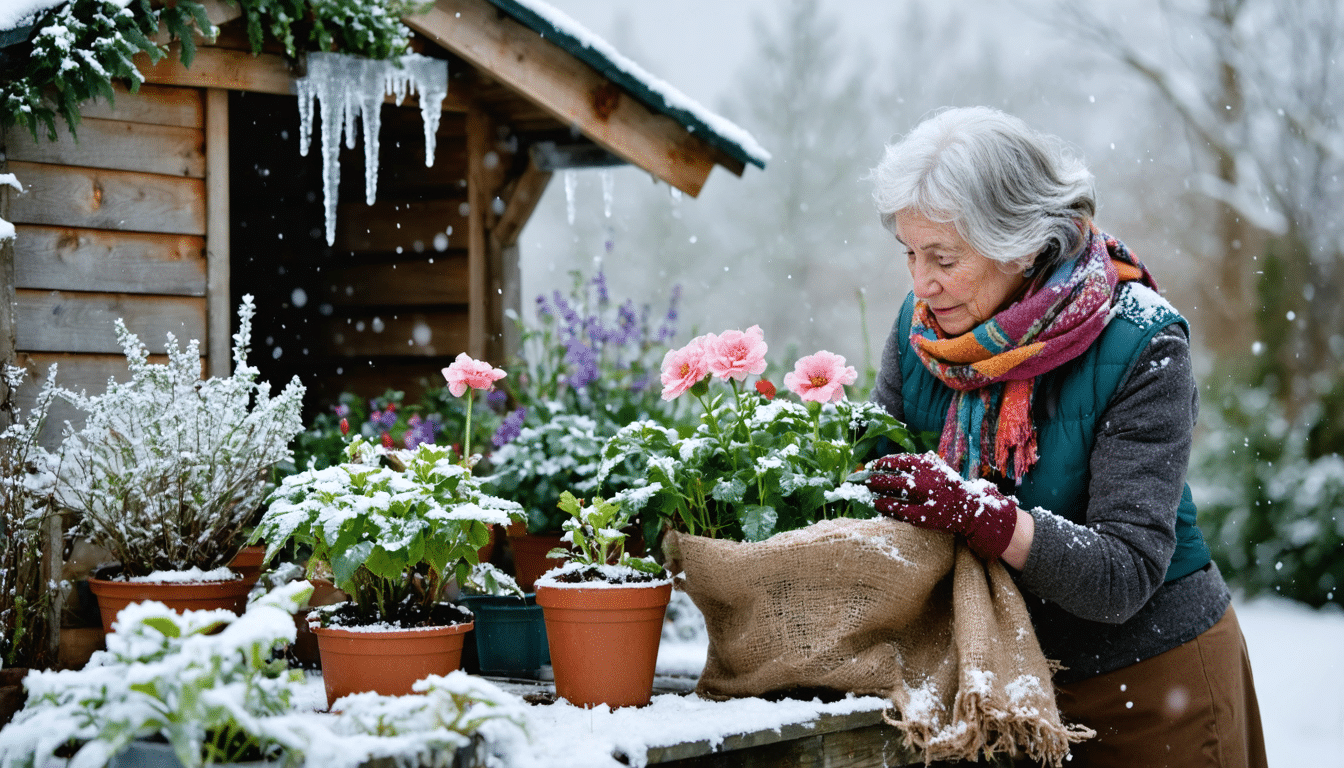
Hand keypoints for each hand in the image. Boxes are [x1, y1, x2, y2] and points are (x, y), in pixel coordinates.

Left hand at [865, 452, 1017, 560]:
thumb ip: (920, 462)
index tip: (874, 465)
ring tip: (869, 490)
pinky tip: (878, 505)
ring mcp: (923, 498)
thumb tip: (893, 461)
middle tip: (866, 479)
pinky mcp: (923, 515)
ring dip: (878, 490)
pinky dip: (886, 506)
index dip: (882, 463)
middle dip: (875, 478)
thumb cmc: (950, 486)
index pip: (898, 461)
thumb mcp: (937, 467)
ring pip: (893, 492)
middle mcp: (924, 479)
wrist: (969, 508)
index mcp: (927, 465)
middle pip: (891, 477)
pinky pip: (898, 510)